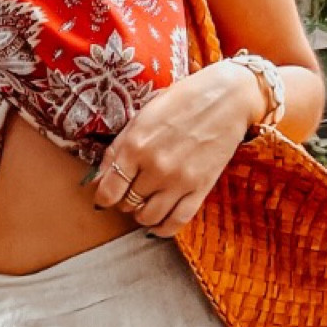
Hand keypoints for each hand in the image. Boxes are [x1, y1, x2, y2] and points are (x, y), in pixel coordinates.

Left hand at [91, 60, 264, 234]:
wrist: (228, 97)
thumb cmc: (181, 102)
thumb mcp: (142, 117)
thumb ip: (118, 149)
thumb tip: (98, 179)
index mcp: (135, 146)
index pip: (107, 190)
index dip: (104, 196)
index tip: (108, 193)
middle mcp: (155, 167)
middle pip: (127, 204)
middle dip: (125, 200)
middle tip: (132, 190)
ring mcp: (179, 181)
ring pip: (148, 217)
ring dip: (142, 214)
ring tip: (146, 202)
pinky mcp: (201, 188)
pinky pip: (176, 222)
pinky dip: (163, 228)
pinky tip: (158, 223)